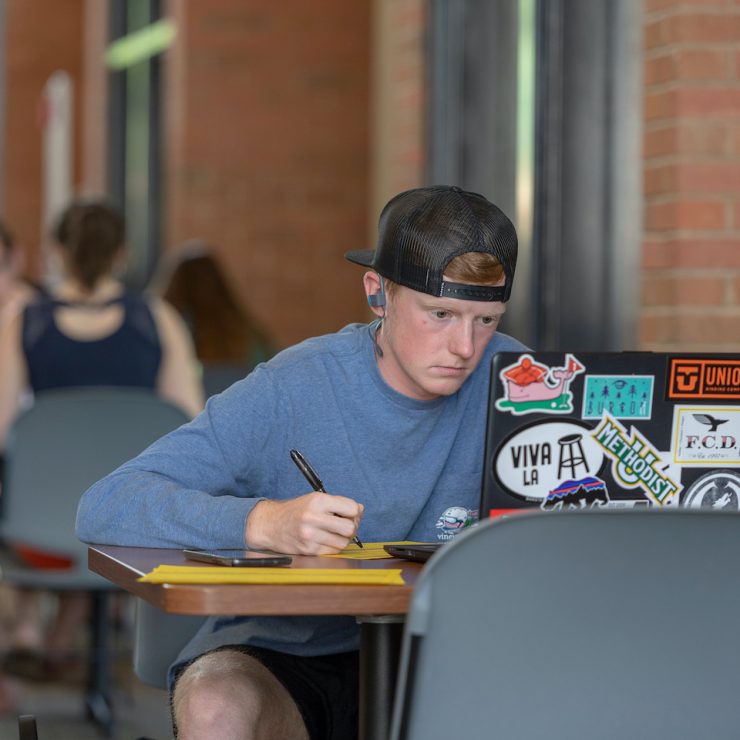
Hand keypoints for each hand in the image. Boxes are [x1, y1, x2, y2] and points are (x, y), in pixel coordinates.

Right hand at [245, 493, 363, 554]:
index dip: (354, 512)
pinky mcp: (308, 550)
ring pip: (343, 542)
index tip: (349, 513)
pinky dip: (333, 546)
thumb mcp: (315, 499)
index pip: (351, 508)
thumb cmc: (296, 510)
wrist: (270, 524)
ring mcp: (310, 535)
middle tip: (345, 525)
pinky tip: (326, 539)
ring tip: (334, 532)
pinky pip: (333, 551)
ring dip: (343, 538)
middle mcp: (313, 517)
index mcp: (317, 501)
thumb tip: (360, 510)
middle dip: (352, 527)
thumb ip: (339, 503)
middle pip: (350, 528)